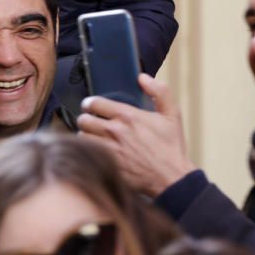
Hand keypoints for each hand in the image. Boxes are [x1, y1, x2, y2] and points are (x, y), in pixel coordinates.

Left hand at [77, 73, 195, 196]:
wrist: (171, 177)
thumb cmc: (171, 147)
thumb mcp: (172, 114)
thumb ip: (160, 91)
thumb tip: (142, 77)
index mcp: (127, 116)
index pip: (94, 103)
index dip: (90, 103)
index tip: (91, 106)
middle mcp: (114, 131)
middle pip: (83, 119)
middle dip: (86, 119)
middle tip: (91, 123)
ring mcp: (108, 149)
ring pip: (82, 137)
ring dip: (85, 136)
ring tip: (92, 138)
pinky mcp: (106, 166)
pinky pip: (86, 154)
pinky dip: (87, 152)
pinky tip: (94, 152)